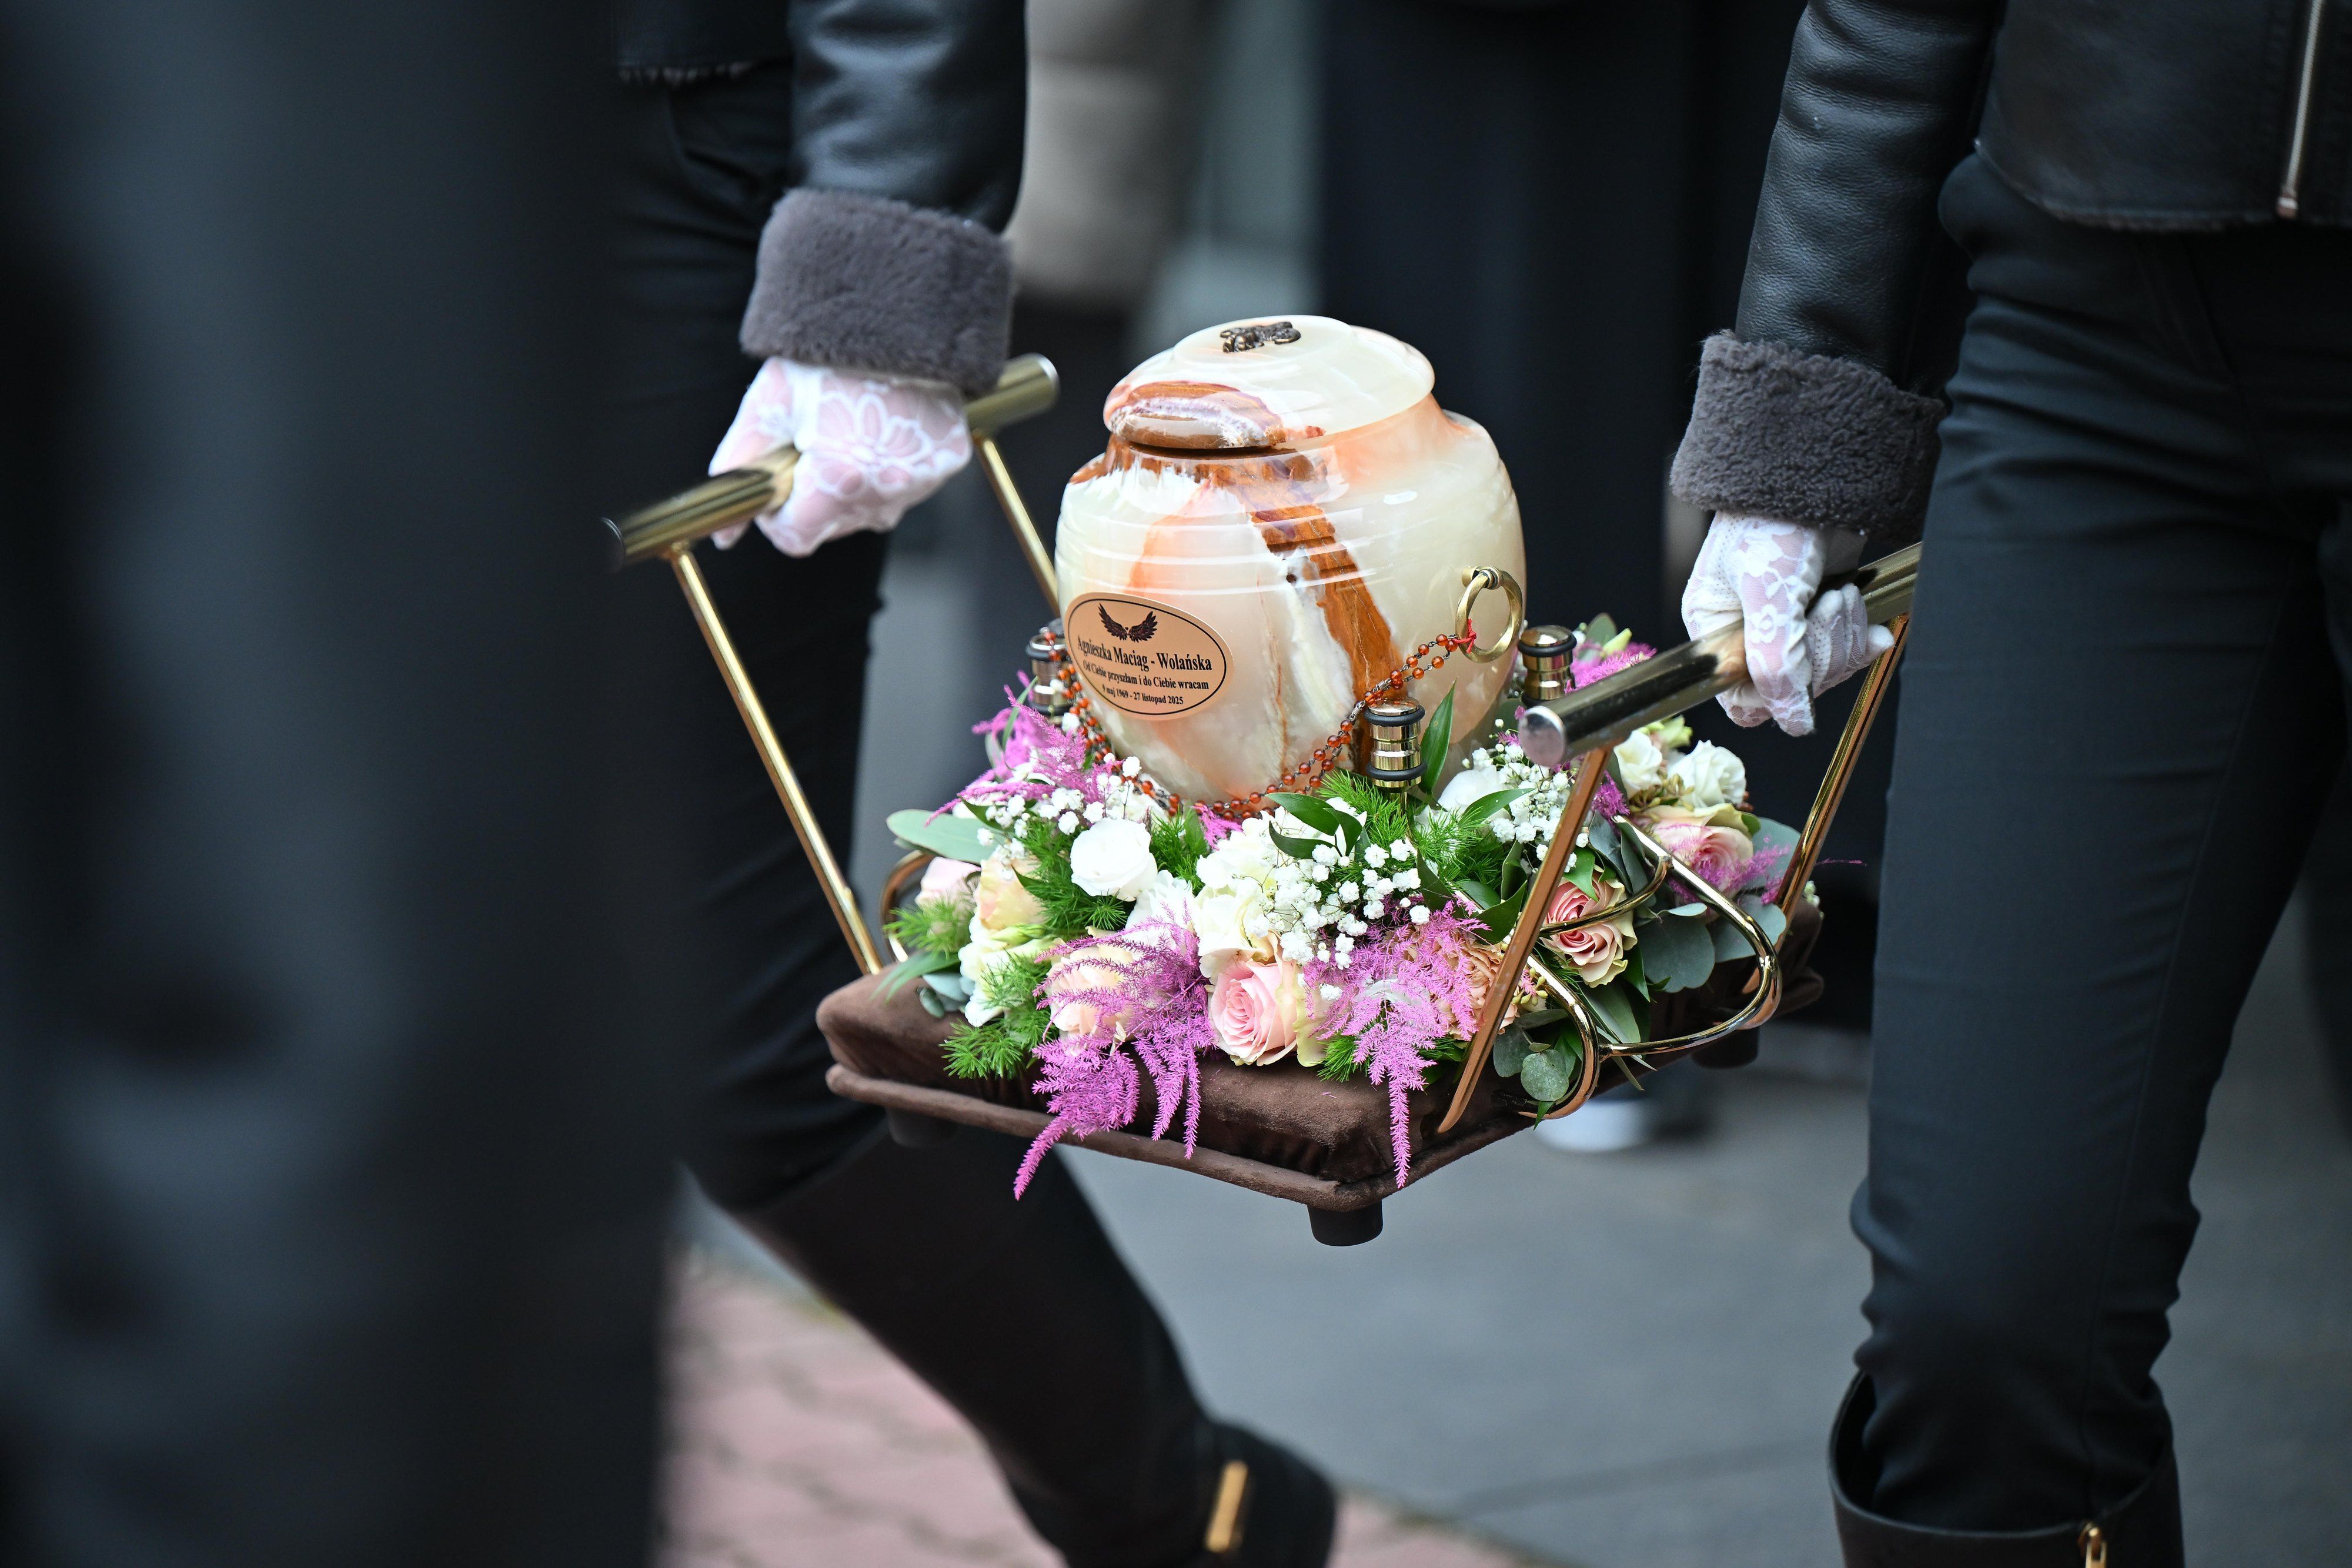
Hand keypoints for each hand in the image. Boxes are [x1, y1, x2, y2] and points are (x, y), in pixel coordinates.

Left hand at [707, 358, 971, 555]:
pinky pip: (908, 489)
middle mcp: (884, 489)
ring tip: (850, 433)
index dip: (777, 516)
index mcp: (836, 478)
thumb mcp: (768, 405)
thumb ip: (740, 469)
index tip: (780, 481)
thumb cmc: (824, 356)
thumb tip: (724, 537)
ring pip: (872, 511)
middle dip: (815, 498)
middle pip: (834, 527)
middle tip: (813, 445)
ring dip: (853, 488)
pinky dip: (890, 471)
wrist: (895, 313)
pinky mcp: (947, 463)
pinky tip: (882, 429)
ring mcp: (921, 479)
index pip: (795, 538)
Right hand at [1680, 514, 1892, 735]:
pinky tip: (1873, 627)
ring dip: (1842, 639)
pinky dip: (1860, 639)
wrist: (1820, 472)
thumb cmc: (1775, 522)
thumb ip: (1776, 664)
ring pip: (1820, 670)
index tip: (1801, 672)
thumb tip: (1792, 722)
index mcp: (1713, 627)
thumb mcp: (1770, 595)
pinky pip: (1842, 649)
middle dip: (1820, 654)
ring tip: (1843, 596)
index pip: (1742, 696)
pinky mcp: (1818, 607)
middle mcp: (1745, 629)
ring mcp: (1786, 620)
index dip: (1777, 694)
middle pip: (1789, 685)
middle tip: (1827, 608)